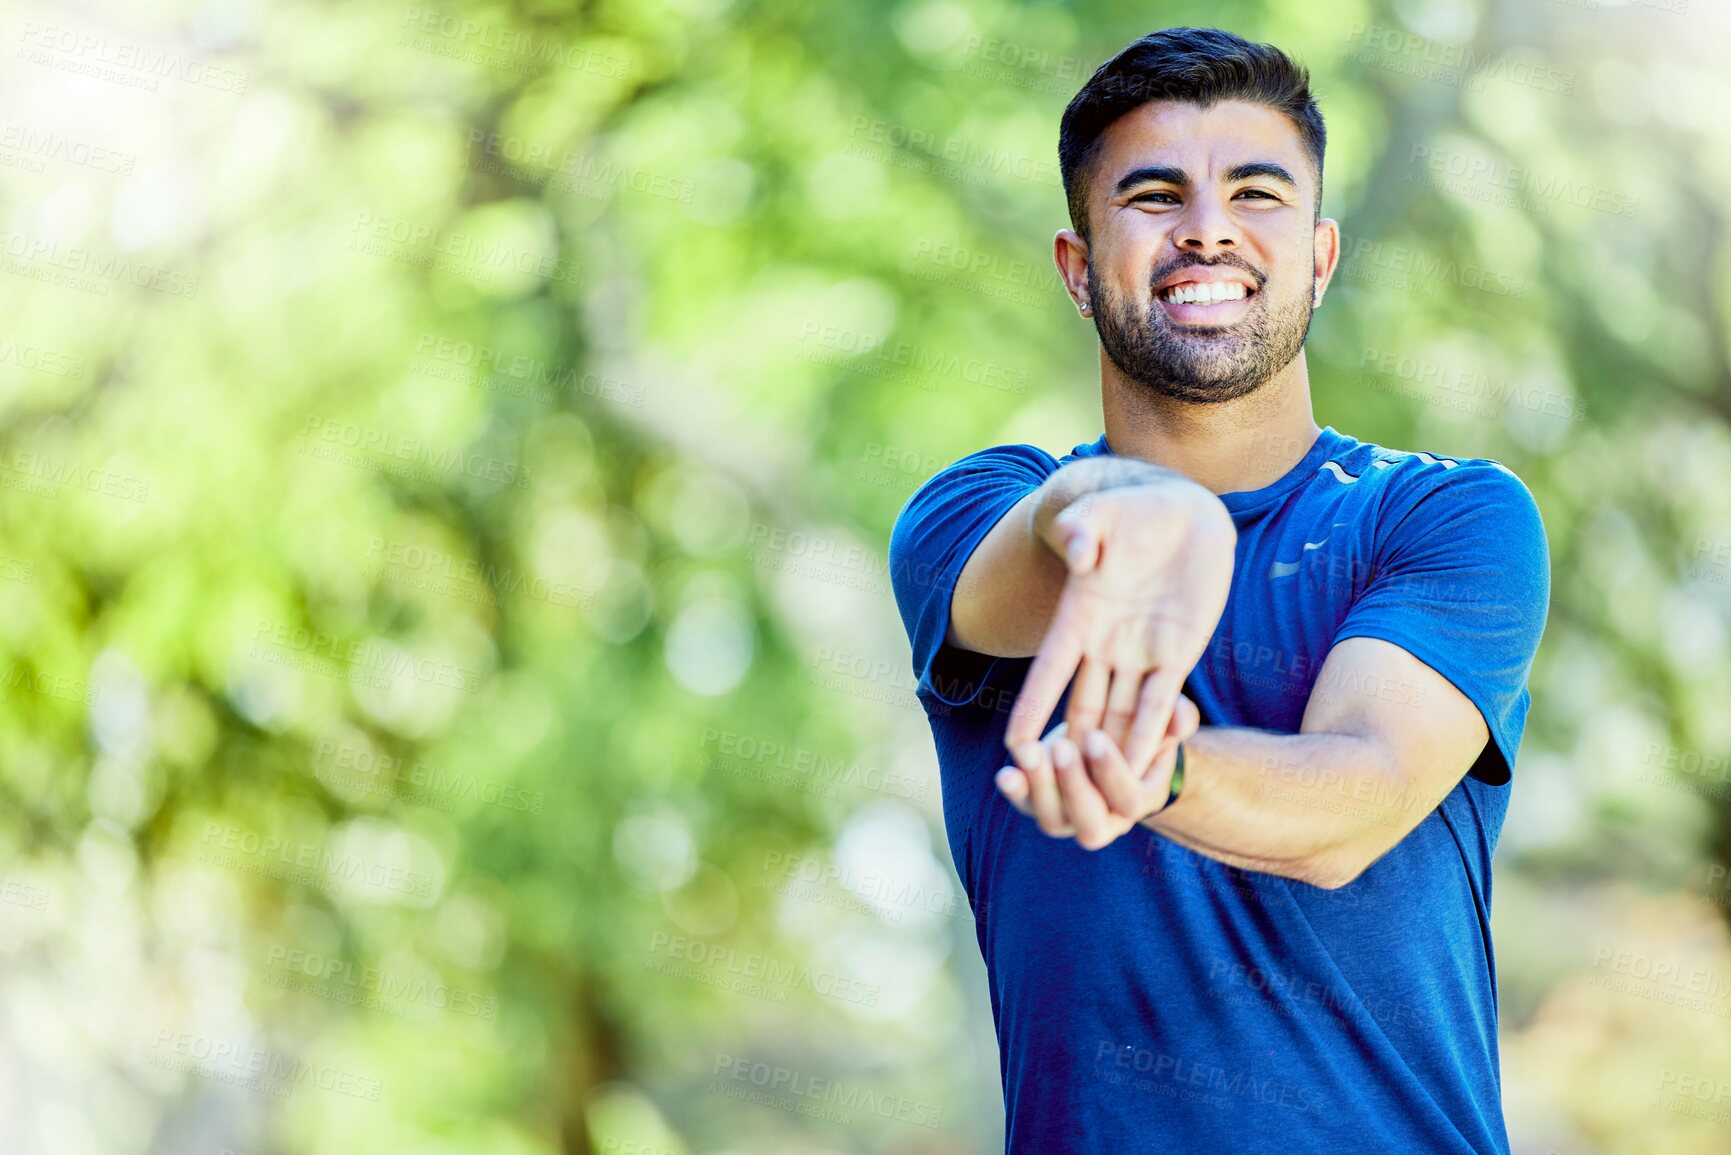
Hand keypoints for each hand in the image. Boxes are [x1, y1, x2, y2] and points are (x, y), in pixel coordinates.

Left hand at [995, 694, 1201, 850]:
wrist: (1112, 745)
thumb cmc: (1144, 731)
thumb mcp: (1164, 721)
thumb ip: (1177, 719)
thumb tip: (1181, 719)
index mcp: (1138, 802)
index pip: (1128, 799)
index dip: (1112, 773)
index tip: (1097, 737)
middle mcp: (1104, 821)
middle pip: (1088, 820)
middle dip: (1073, 784)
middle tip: (1062, 749)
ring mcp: (1069, 819)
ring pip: (1052, 819)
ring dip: (1038, 786)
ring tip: (1028, 752)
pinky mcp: (1040, 806)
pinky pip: (1025, 806)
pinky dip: (1015, 791)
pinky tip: (1006, 773)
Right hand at [1006, 483, 1232, 777]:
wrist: (1178, 510)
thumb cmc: (1130, 507)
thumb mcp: (1100, 513)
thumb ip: (1082, 531)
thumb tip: (1079, 552)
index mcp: (1079, 616)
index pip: (1049, 670)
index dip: (1034, 707)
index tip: (1014, 746)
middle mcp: (1105, 644)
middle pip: (1081, 706)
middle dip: (1068, 748)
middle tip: (1055, 788)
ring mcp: (1141, 652)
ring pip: (1120, 714)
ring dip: (1110, 751)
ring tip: (1102, 792)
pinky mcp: (1178, 653)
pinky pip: (1163, 702)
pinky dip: (1154, 732)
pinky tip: (1146, 765)